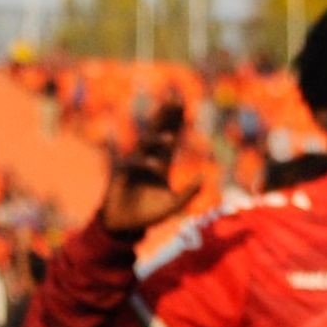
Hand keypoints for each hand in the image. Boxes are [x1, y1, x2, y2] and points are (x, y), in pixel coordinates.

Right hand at [98, 99, 193, 241]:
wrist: (125, 227)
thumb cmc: (149, 214)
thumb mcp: (174, 205)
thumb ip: (190, 193)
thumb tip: (205, 177)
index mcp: (162, 163)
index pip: (171, 136)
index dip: (176, 120)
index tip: (182, 103)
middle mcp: (148, 159)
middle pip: (158, 132)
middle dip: (165, 116)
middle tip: (173, 99)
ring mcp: (134, 165)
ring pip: (145, 145)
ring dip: (157, 140)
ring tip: (171, 138)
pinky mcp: (121, 175)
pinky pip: (132, 163)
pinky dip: (142, 163)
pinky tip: (153, 166)